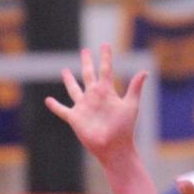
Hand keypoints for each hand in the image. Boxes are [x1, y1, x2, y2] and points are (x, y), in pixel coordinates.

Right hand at [45, 43, 146, 164]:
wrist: (114, 148)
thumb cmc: (124, 129)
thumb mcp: (130, 105)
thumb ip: (135, 88)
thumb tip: (145, 71)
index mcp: (106, 92)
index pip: (105, 69)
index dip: (105, 56)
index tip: (105, 45)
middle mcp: (94, 97)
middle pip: (88, 75)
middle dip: (87, 63)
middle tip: (84, 51)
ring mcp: (84, 107)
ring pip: (74, 90)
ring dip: (69, 81)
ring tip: (64, 70)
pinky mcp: (75, 118)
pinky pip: (63, 110)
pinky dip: (55, 106)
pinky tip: (48, 100)